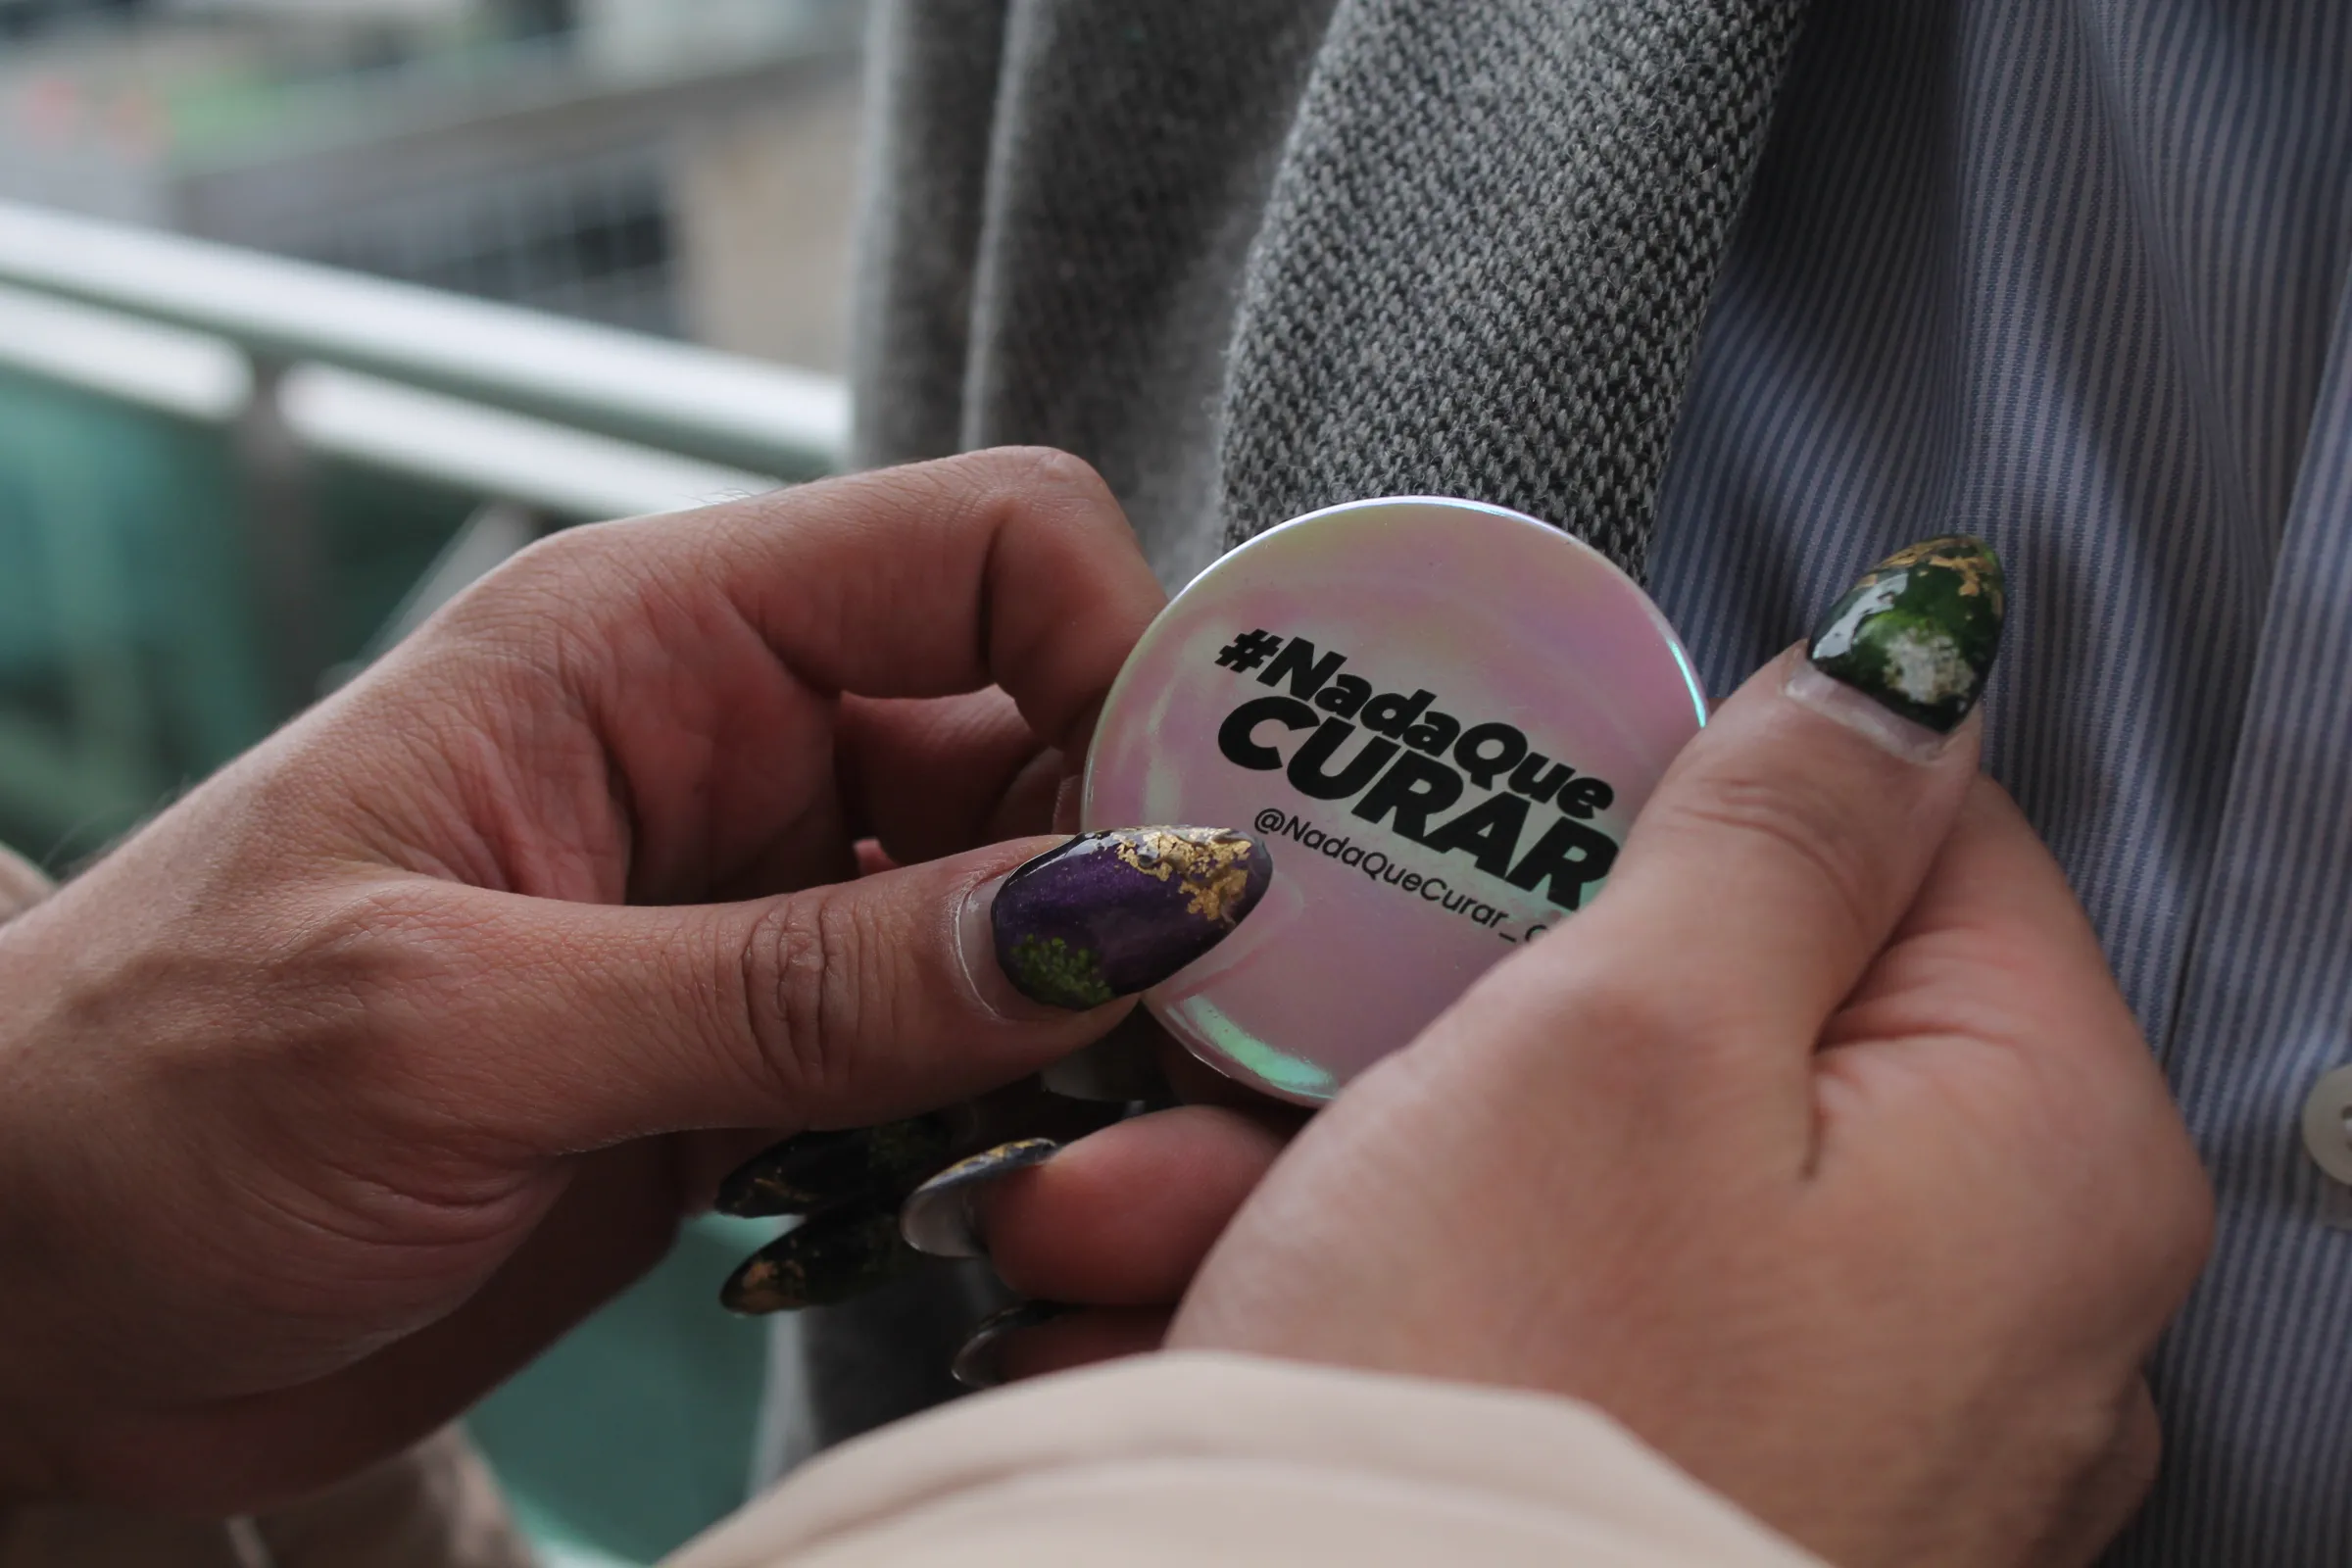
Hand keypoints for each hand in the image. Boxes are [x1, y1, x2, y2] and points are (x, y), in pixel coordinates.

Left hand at [0, 449, 1249, 1511]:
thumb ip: (808, 978)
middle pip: (1048, 739)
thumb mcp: (465, 1025)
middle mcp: (734, 750)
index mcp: (655, 642)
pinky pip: (952, 1057)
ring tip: (1067, 1157)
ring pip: (1022, 916)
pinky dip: (996, 1127)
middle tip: (1176, 1051)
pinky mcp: (754, 1055)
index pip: (994, 551)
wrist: (17, 1301)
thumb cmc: (145, 1103)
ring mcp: (754, 910)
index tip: (1191, 863)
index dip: (1128, 670)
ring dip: (1074, 1032)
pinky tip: (970, 1205)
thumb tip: (1124, 912)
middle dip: (1133, 883)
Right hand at [960, 542, 2212, 1565]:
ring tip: (1138, 1208)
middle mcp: (1981, 1301)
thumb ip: (1778, 819)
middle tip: (1255, 1024)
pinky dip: (1359, 1293)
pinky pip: (1523, 1320)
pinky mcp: (1679, 1487)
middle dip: (1434, 1011)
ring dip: (1333, 1158)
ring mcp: (1832, 1413)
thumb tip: (1920, 653)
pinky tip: (1171, 1315)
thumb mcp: (1619, 1034)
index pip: (1917, 838)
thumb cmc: (1501, 1403)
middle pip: (1703, 1017)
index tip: (1495, 815)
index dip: (1684, 791)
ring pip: (1569, 1175)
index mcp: (2038, 1150)